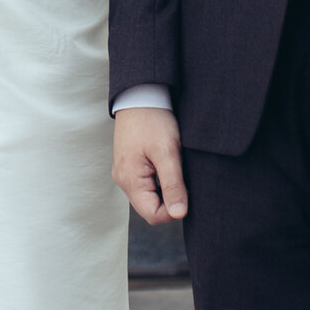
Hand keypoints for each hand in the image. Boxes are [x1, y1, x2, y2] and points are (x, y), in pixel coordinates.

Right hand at [112, 106, 188, 224]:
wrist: (140, 94)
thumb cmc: (153, 120)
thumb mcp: (168, 153)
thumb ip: (173, 185)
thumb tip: (179, 214)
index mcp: (129, 180)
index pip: (153, 215)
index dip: (174, 210)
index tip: (187, 191)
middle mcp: (123, 180)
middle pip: (150, 208)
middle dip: (170, 200)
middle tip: (182, 177)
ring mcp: (125, 173)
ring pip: (149, 197)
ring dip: (166, 189)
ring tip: (174, 167)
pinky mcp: (129, 166)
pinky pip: (146, 185)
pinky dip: (160, 180)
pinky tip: (167, 164)